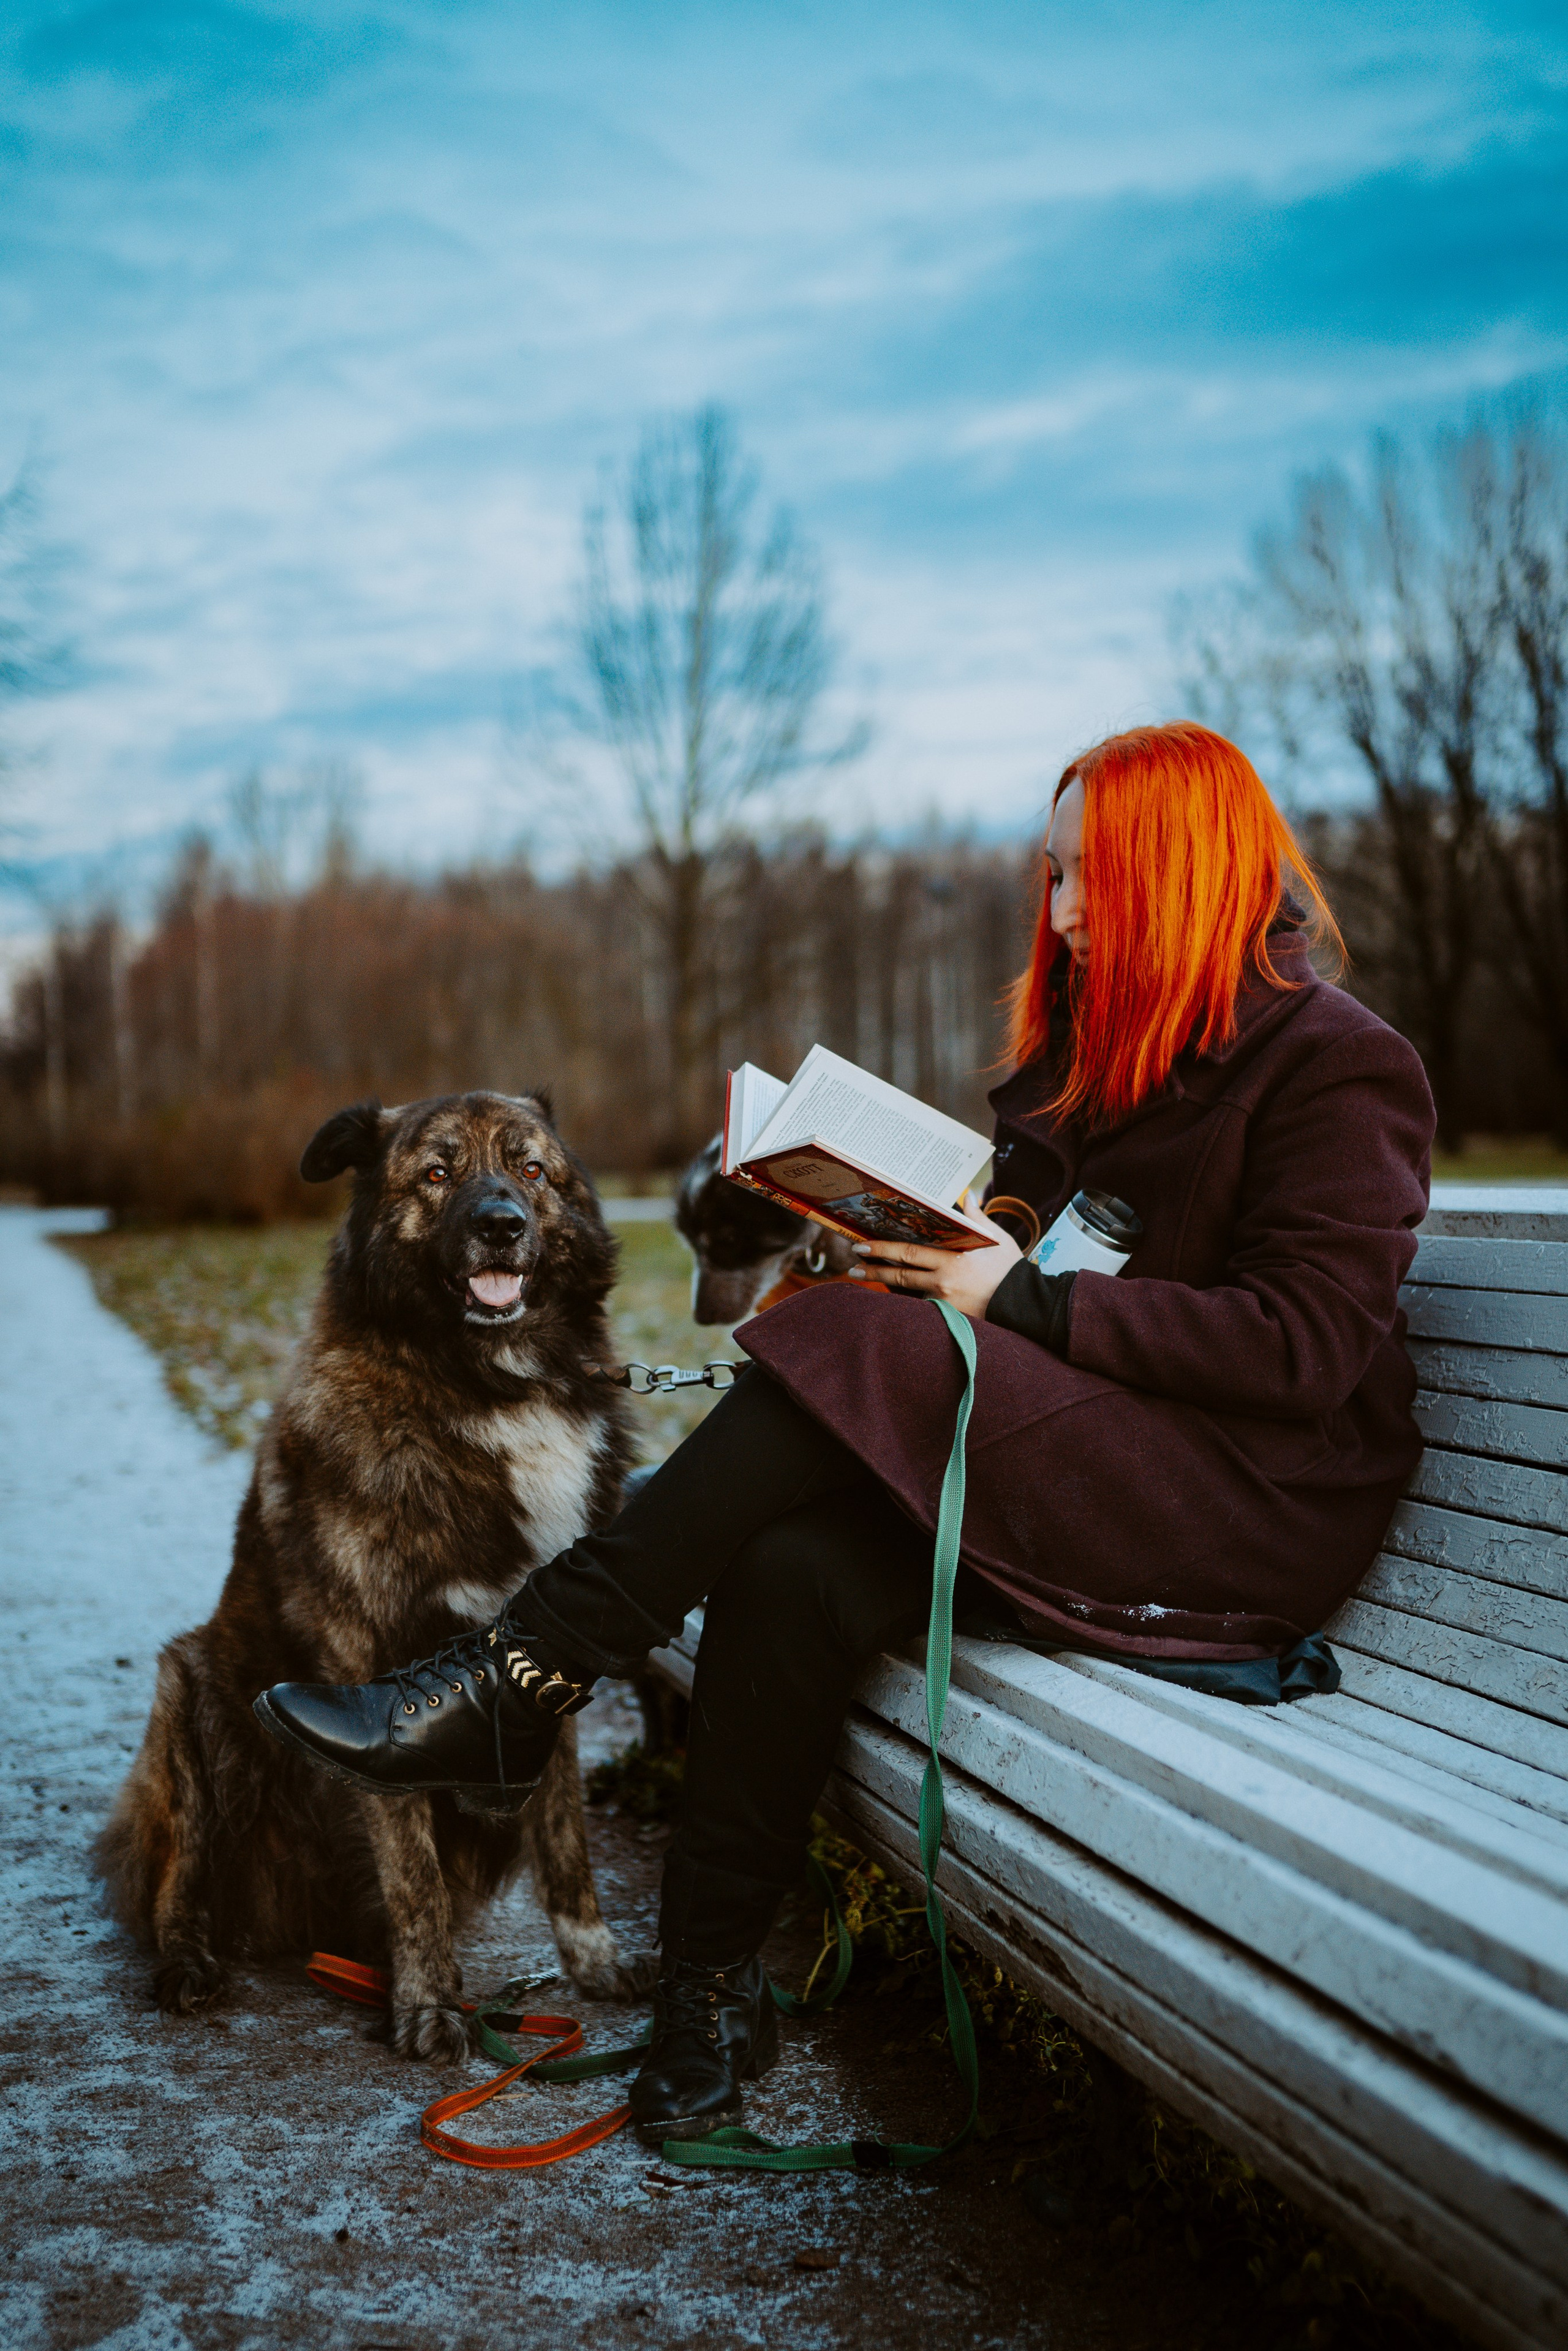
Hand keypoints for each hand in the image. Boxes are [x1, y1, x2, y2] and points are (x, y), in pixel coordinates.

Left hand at [847, 1223, 1022, 1318]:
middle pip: (900, 1276)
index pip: (908, 1254)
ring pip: (908, 1294)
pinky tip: (892, 1298)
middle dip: (874, 1269)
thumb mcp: (996, 1239)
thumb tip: (966, 1196)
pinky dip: (906, 1302)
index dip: (882, 1250)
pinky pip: (922, 1308)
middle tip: (853, 1265)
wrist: (1025, 1305)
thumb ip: (977, 1218)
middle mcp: (944, 1284)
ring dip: (887, 1287)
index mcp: (952, 1261)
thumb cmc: (1011, 1270)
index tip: (861, 1246)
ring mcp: (945, 1304)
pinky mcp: (949, 1319)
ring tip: (867, 1279)